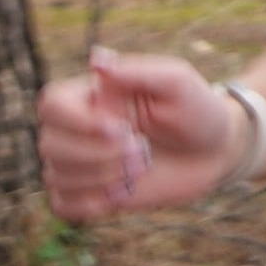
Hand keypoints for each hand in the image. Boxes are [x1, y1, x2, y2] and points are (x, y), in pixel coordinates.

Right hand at [38, 47, 242, 221]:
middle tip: (142, 150)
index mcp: (90, 96)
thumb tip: (95, 60)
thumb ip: (136, 71)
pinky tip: (121, 195)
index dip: (79, 123)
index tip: (123, 129)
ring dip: (101, 179)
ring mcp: (83, 162)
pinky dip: (87, 204)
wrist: (214, 151)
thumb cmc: (195, 109)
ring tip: (140, 168)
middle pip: (50, 145)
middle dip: (99, 155)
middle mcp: (77, 128)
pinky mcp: (93, 192)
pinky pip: (62, 204)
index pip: (51, 105)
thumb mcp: (176, 82)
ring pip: (56, 176)